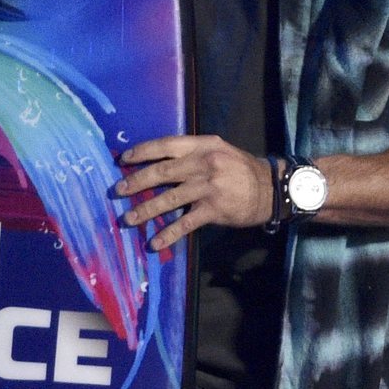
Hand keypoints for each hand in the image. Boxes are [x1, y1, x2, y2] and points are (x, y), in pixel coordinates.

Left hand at [116, 135, 274, 250]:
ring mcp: (208, 187)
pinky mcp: (213, 210)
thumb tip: (160, 160)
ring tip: (128, 218)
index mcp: (203, 145)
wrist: (271, 189)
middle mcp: (204, 164)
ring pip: (170, 199)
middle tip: (118, 190)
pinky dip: (168, 234)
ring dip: (145, 210)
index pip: (166, 145)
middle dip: (137, 182)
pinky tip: (154, 243)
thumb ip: (192, 152)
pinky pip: (185, 223)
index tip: (124, 160)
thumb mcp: (218, 150)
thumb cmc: (240, 168)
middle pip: (163, 172)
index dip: (143, 152)